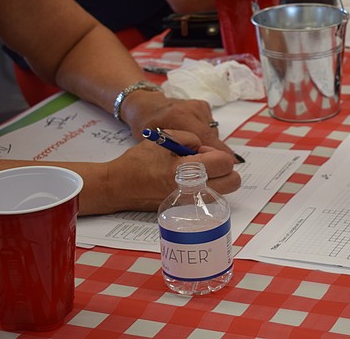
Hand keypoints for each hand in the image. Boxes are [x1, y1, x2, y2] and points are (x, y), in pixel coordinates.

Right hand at [99, 130, 240, 213]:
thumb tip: (204, 148)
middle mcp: (191, 190)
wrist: (117, 186)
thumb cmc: (138, 161)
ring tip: (197, 173)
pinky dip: (206, 190)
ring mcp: (189, 203)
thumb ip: (190, 138)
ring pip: (223, 192)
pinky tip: (189, 182)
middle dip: (225, 169)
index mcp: (185, 170)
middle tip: (206, 163)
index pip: (224, 163)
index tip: (201, 151)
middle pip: (233, 182)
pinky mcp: (185, 210)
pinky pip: (208, 200)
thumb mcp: (164, 138)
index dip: (216, 153)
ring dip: (217, 180)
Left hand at [122, 91, 234, 157]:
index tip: (229, 165)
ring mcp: (199, 106)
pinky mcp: (204, 105)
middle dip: (212, 152)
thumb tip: (198, 170)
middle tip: (207, 164)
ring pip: (212, 133)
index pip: (204, 137)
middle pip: (211, 136)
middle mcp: (192, 109)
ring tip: (191, 147)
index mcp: (178, 117)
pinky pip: (210, 126)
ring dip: (206, 144)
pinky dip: (204, 135)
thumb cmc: (146, 127)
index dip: (217, 152)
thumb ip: (175, 154)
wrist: (147, 105)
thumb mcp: (155, 144)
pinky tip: (192, 134)